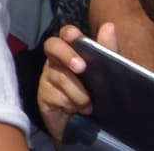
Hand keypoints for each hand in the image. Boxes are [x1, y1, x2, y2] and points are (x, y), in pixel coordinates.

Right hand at [37, 22, 117, 142]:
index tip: (75, 35)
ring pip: (57, 74)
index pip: (66, 35)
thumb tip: (109, 26)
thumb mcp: (110, 74)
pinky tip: (78, 109)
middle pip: (52, 46)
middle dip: (65, 54)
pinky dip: (69, 101)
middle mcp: (57, 61)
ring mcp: (48, 77)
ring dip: (77, 89)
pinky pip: (53, 92)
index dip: (69, 34)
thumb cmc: (99, 97)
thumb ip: (109, 51)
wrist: (91, 128)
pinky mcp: (43, 94)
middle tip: (81, 67)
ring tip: (89, 103)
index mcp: (73, 52)